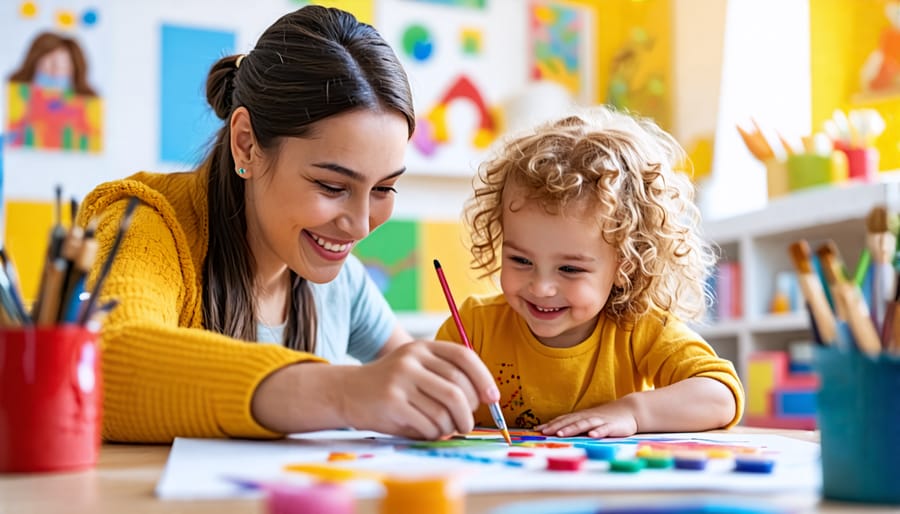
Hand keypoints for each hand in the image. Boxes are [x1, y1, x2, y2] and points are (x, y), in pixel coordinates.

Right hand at [340, 341, 499, 439]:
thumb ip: (446, 376)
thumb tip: (486, 398)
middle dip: (469, 411)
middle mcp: (412, 358)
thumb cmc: (391, 385)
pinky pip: (428, 423)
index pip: (464, 356)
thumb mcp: (417, 368)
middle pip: (459, 387)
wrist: (345, 391)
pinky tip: (428, 431)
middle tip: (465, 422)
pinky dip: (435, 433)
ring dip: (452, 426)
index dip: (483, 378)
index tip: (492, 398)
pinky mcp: (392, 401)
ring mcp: (401, 379)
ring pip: (445, 409)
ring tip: (447, 429)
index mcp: (423, 347)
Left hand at [534, 399, 638, 437]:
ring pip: (584, 424)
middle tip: (544, 432)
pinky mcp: (612, 426)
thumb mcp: (589, 420)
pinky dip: (597, 432)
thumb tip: (558, 432)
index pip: (563, 419)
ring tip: (562, 434)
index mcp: (581, 416)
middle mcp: (588, 417)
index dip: (550, 424)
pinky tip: (592, 435)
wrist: (629, 410)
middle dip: (556, 427)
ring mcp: (599, 421)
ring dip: (572, 429)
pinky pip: (604, 429)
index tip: (537, 429)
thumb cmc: (606, 418)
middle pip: (570, 421)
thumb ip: (576, 425)